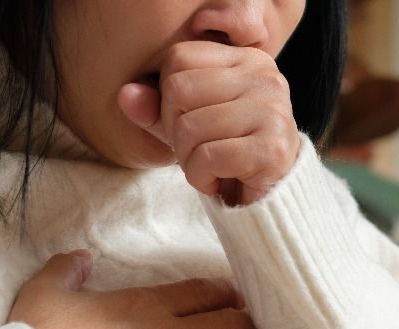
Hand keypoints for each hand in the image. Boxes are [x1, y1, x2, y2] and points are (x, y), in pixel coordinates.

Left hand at [117, 41, 301, 206]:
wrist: (270, 200)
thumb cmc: (226, 154)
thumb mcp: (185, 124)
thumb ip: (155, 107)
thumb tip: (125, 95)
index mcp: (246, 59)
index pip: (178, 58)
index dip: (168, 96)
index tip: (190, 122)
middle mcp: (264, 77)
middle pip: (178, 90)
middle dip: (175, 130)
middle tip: (198, 150)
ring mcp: (272, 111)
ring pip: (189, 126)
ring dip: (188, 159)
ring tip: (210, 166)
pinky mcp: (272, 148)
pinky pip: (207, 157)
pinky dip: (201, 178)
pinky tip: (219, 181)